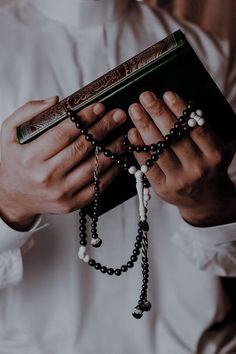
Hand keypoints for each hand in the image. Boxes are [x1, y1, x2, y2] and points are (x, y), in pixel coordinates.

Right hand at [0, 97, 126, 229]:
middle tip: (119, 115)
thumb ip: (28, 112)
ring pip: (94, 167)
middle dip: (104, 128)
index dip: (85, 118)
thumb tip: (56, 101)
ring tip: (124, 135)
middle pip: (82, 148)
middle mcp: (47, 176)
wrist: (10, 198)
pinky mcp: (71, 204)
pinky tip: (119, 158)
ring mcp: (61, 192)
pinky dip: (111, 172)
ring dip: (112, 149)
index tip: (100, 106)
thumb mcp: (7, 133)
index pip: (64, 133)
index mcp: (31, 157)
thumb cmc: (12, 162)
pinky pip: (97, 187)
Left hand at [128, 91, 235, 226]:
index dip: (180, 110)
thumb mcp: (217, 149)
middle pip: (173, 137)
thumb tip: (181, 105)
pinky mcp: (164, 188)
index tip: (167, 94)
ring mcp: (180, 180)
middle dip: (157, 113)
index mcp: (215, 154)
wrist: (206, 201)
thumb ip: (204, 131)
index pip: (195, 127)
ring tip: (135, 109)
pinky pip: (148, 165)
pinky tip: (132, 133)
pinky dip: (139, 148)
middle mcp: (198, 168)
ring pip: (159, 149)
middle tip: (145, 96)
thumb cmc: (209, 167)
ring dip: (144, 126)